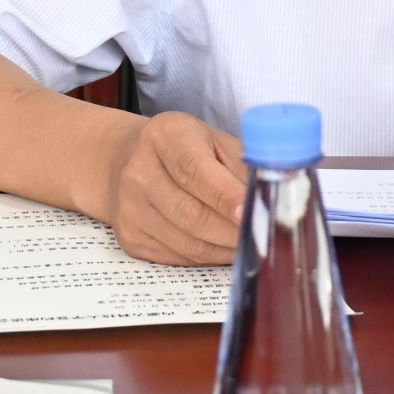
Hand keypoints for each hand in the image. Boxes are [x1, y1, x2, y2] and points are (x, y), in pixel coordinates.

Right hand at [102, 111, 247, 265]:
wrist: (123, 160)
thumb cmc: (182, 147)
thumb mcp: (212, 139)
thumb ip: (240, 163)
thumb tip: (270, 197)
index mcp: (165, 136)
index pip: (194, 171)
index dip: (225, 196)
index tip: (251, 212)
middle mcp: (139, 172)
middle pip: (190, 214)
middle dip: (233, 231)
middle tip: (262, 236)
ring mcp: (130, 209)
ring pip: (187, 243)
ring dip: (224, 248)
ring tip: (249, 243)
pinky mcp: (131, 238)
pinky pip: (179, 257)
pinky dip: (209, 256)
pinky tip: (224, 247)